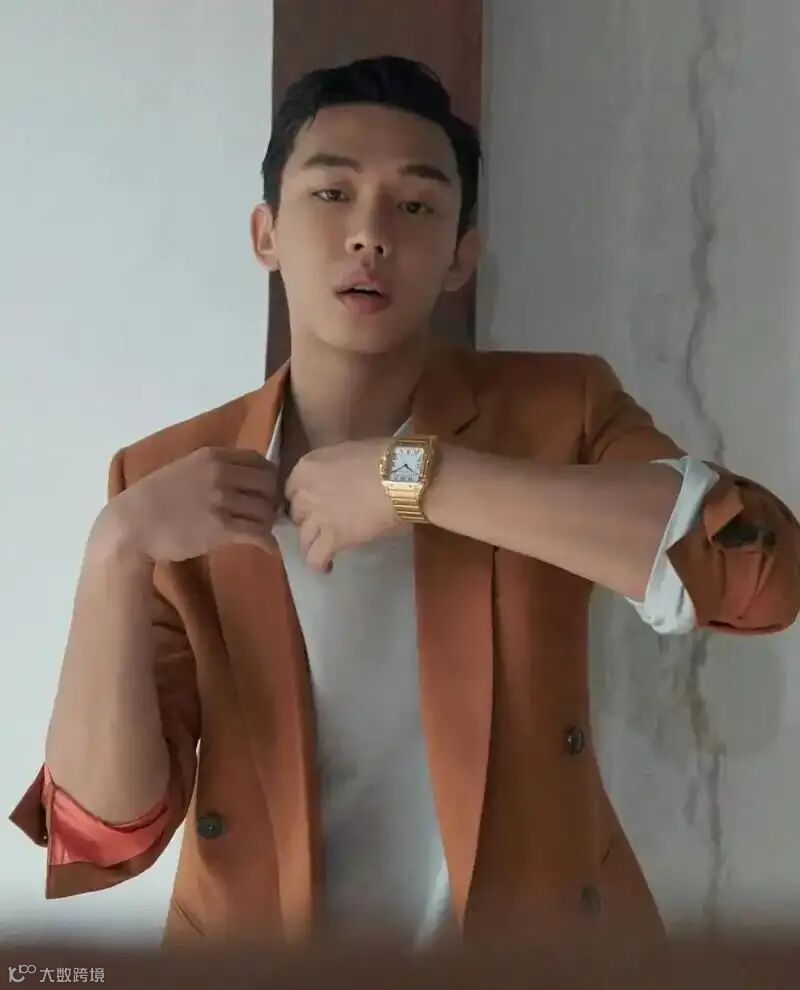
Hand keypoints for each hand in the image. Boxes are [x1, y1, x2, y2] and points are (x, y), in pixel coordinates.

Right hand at [104, 446, 280, 562]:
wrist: (131, 526)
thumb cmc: (153, 500)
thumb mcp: (184, 469)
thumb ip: (212, 468)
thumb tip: (242, 479)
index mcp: (212, 456)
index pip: (259, 461)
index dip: (268, 477)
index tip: (265, 491)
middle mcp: (220, 473)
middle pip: (268, 484)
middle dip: (271, 500)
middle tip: (265, 513)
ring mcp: (221, 500)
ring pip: (266, 509)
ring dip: (267, 522)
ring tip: (260, 531)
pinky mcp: (221, 527)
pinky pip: (258, 533)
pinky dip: (268, 542)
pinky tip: (269, 549)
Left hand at [283, 438, 405, 572]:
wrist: (402, 477)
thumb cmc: (384, 458)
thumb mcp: (349, 452)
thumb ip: (333, 468)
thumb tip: (337, 478)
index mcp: (307, 467)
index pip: (291, 490)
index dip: (305, 499)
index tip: (317, 503)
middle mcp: (305, 492)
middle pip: (297, 514)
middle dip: (309, 520)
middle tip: (327, 524)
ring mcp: (317, 517)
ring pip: (303, 538)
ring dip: (314, 543)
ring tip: (326, 548)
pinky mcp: (333, 539)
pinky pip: (315, 558)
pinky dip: (320, 564)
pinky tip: (328, 566)